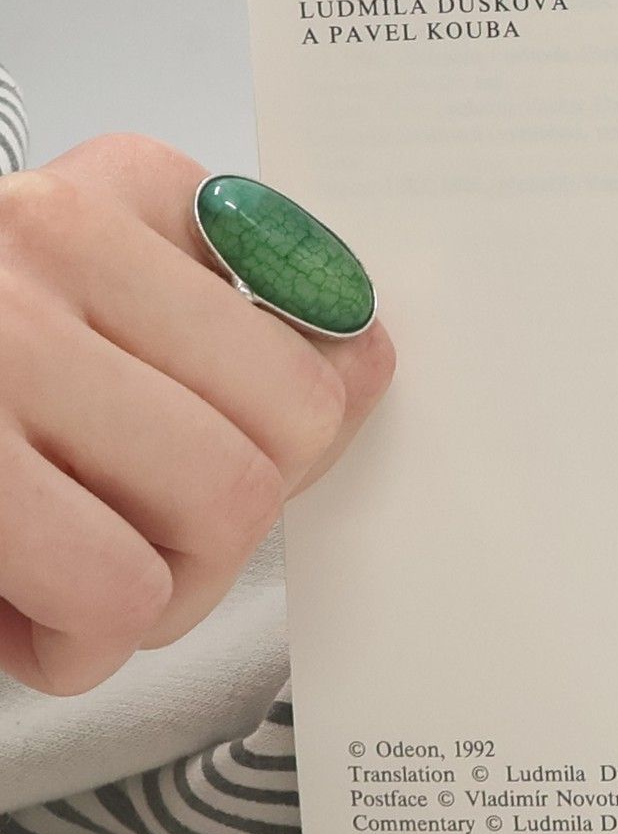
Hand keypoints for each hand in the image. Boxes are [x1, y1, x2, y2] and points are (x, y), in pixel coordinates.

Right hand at [0, 133, 395, 694]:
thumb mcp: (89, 293)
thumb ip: (229, 316)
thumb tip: (368, 359)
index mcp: (110, 191)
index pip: (322, 336)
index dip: (296, 441)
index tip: (239, 459)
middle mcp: (44, 240)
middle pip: (282, 437)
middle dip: (229, 532)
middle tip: (144, 543)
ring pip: (218, 515)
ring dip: (160, 593)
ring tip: (76, 578)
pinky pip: (112, 590)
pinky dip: (83, 642)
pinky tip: (24, 613)